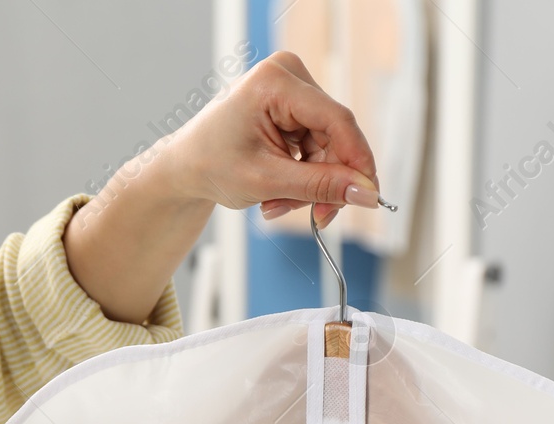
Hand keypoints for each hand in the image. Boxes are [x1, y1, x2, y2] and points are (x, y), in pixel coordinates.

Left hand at [159, 50, 380, 229]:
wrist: (184, 167)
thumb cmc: (210, 165)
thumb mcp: (267, 181)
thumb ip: (320, 186)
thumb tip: (367, 194)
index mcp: (275, 81)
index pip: (336, 120)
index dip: (357, 161)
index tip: (369, 197)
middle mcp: (288, 75)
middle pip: (335, 135)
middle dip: (327, 181)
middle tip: (317, 218)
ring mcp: (292, 89)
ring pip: (328, 146)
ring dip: (311, 184)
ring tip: (277, 205)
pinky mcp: (293, 106)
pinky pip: (317, 146)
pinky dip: (304, 176)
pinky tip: (279, 192)